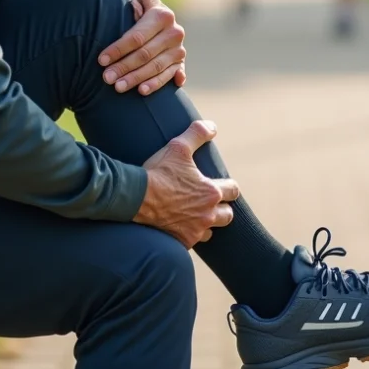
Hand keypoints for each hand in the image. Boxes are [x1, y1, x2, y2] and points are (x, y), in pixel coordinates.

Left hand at [98, 0, 186, 95]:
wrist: (161, 20)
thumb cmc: (139, 12)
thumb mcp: (138, 3)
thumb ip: (132, 6)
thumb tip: (128, 10)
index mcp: (162, 15)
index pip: (137, 37)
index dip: (118, 49)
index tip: (101, 60)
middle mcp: (174, 32)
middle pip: (145, 54)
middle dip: (124, 67)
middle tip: (107, 78)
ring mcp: (179, 49)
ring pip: (155, 67)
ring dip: (136, 78)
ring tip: (119, 87)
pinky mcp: (180, 63)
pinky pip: (169, 76)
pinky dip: (157, 84)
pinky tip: (142, 91)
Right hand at [134, 121, 238, 247]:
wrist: (134, 198)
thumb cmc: (158, 172)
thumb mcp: (178, 147)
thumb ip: (197, 133)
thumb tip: (213, 127)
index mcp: (210, 192)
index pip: (233, 191)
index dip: (229, 187)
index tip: (222, 185)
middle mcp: (207, 214)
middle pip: (228, 215)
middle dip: (222, 208)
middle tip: (210, 201)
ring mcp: (195, 231)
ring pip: (212, 231)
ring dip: (207, 223)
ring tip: (196, 215)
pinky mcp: (181, 241)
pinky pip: (193, 241)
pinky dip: (189, 234)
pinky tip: (180, 226)